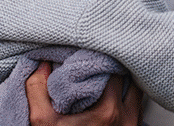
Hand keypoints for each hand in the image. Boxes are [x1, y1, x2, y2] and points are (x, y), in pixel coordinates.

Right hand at [27, 62, 141, 125]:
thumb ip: (37, 88)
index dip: (100, 57)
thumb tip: (43, 63)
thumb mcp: (41, 121)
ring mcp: (132, 124)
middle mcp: (125, 117)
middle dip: (110, 68)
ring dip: (121, 82)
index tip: (88, 54)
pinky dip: (125, 97)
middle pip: (125, 77)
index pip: (112, 68)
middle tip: (95, 63)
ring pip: (134, 90)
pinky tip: (109, 95)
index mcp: (107, 111)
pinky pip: (135, 105)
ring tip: (102, 77)